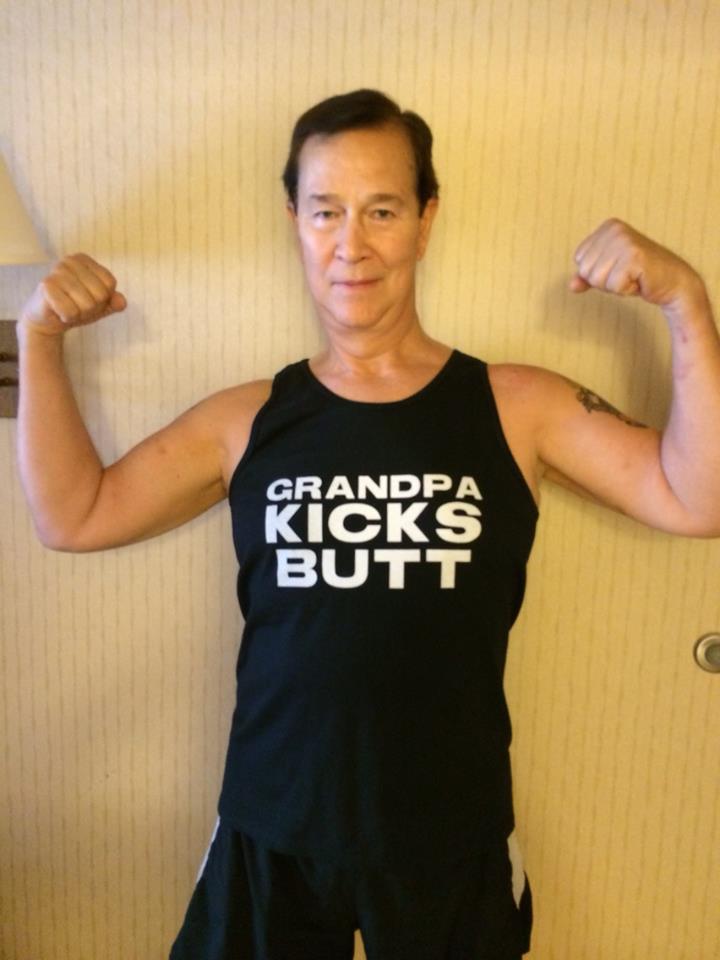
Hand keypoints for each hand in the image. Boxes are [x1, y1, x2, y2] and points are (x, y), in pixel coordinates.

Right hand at [18, 253, 126, 336]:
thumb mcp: (99, 305)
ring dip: (79, 314)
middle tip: (76, 306)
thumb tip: (121, 302)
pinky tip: (58, 312)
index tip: (88, 299)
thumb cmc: (75, 307)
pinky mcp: (46, 286)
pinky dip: (67, 317)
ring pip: (87, 304)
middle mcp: (70, 261)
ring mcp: (57, 271)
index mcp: (84, 260)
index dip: (103, 299)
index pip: (110, 284)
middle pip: (100, 295)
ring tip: (67, 308)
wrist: (47, 319)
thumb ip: (113, 302)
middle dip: (91, 308)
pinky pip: (71, 311)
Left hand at [569, 219, 706, 315]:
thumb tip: (572, 286)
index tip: (619, 267)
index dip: (597, 272)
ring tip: (633, 276)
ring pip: (597, 280)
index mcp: (607, 227)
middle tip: (627, 274)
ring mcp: (625, 242)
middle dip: (604, 281)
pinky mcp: (634, 257)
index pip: (579, 259)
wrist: (673, 281)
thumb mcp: (608, 272)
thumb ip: (587, 276)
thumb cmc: (639, 275)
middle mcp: (615, 229)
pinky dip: (625, 290)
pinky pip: (613, 286)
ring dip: (614, 286)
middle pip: (586, 271)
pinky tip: (639, 281)